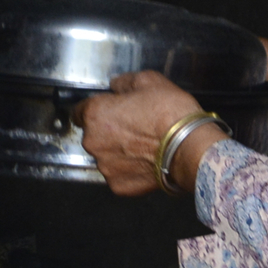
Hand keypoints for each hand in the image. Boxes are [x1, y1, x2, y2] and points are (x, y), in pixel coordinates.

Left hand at [74, 71, 228, 196]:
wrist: (188, 147)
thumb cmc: (168, 111)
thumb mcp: (148, 81)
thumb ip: (124, 82)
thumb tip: (115, 86)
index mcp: (95, 114)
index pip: (78, 112)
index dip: (96, 110)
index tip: (109, 112)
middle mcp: (93, 142)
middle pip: (93, 136)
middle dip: (108, 133)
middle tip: (134, 129)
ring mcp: (105, 167)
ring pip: (106, 157)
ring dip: (118, 152)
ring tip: (143, 147)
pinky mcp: (118, 186)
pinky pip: (119, 175)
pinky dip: (129, 170)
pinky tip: (147, 162)